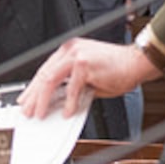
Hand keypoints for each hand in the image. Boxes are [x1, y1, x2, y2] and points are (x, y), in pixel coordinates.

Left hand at [18, 37, 158, 119]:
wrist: (136, 62)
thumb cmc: (117, 68)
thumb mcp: (89, 78)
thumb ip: (71, 87)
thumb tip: (57, 102)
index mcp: (70, 50)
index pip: (46, 69)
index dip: (34, 87)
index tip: (28, 99)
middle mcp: (71, 49)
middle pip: (44, 74)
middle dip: (33, 96)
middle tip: (28, 110)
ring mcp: (77, 55)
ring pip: (51, 79)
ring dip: (43, 100)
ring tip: (41, 114)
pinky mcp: (85, 64)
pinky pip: (71, 88)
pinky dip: (68, 103)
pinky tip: (67, 113)